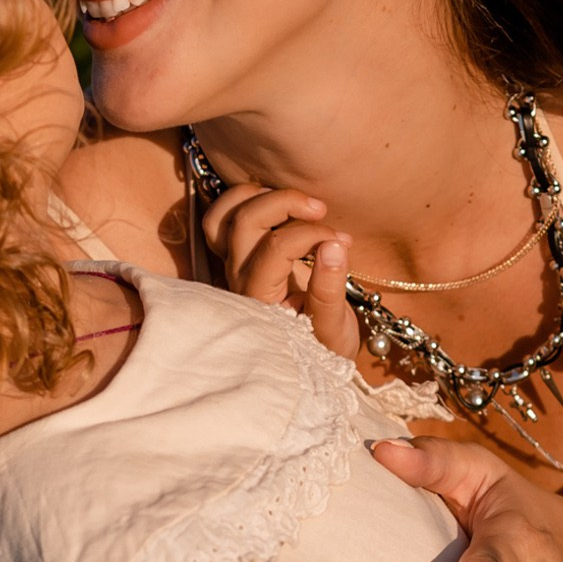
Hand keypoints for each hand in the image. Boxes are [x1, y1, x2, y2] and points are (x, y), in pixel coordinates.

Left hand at [200, 181, 359, 359]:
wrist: (309, 365)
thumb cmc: (323, 350)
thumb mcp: (333, 329)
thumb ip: (330, 290)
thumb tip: (334, 245)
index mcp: (260, 301)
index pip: (276, 247)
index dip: (312, 234)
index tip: (342, 242)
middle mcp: (238, 282)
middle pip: (244, 222)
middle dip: (285, 203)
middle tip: (321, 209)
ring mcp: (232, 269)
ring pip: (223, 217)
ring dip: (258, 196)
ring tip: (295, 202)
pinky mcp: (236, 260)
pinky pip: (221, 222)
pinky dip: (244, 201)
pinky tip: (277, 204)